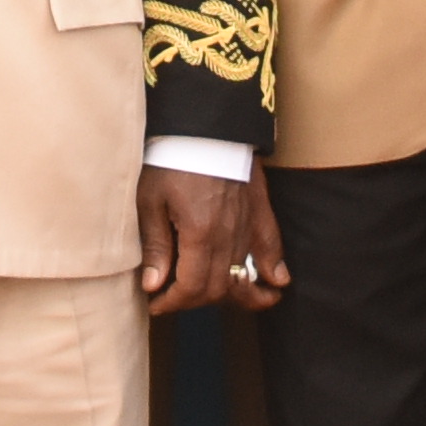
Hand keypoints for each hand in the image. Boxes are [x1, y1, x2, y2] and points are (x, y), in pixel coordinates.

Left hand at [140, 163, 280, 316]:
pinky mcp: (259, 211)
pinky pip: (271, 247)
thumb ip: (155, 246)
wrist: (205, 122)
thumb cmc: (172, 158)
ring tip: (218, 303)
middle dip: (193, 301)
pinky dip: (274, 269)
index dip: (171, 302)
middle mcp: (229, 236)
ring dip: (229, 294)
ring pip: (243, 275)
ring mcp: (247, 225)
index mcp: (200, 234)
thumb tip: (153, 285)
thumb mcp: (150, 200)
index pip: (191, 288)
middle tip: (171, 298)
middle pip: (218, 288)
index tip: (155, 303)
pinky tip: (275, 285)